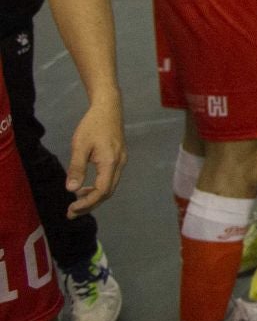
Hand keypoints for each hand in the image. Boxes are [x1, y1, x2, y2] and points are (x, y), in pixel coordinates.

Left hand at [64, 96, 125, 216]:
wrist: (108, 107)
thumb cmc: (93, 125)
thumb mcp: (80, 145)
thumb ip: (77, 168)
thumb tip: (71, 189)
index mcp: (110, 162)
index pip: (101, 191)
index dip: (87, 203)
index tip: (71, 209)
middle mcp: (119, 164)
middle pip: (108, 192)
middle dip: (90, 204)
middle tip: (71, 212)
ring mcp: (121, 161)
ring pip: (110, 186)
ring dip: (94, 197)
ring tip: (76, 201)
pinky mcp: (118, 158)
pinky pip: (110, 179)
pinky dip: (98, 187)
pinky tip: (86, 187)